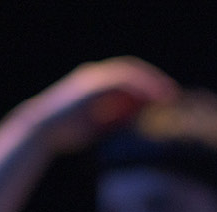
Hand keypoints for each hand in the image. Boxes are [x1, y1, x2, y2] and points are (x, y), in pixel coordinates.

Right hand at [22, 57, 178, 153]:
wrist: (43, 132)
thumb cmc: (68, 135)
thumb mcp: (100, 127)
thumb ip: (119, 120)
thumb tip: (140, 123)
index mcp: (95, 86)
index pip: (128, 80)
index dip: (148, 86)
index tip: (165, 98)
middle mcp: (95, 77)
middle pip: (131, 72)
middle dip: (154, 81)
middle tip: (173, 94)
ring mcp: (93, 78)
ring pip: (129, 73)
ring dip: (151, 83)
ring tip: (169, 95)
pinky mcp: (92, 84)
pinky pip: (122, 81)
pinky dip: (140, 87)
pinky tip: (153, 97)